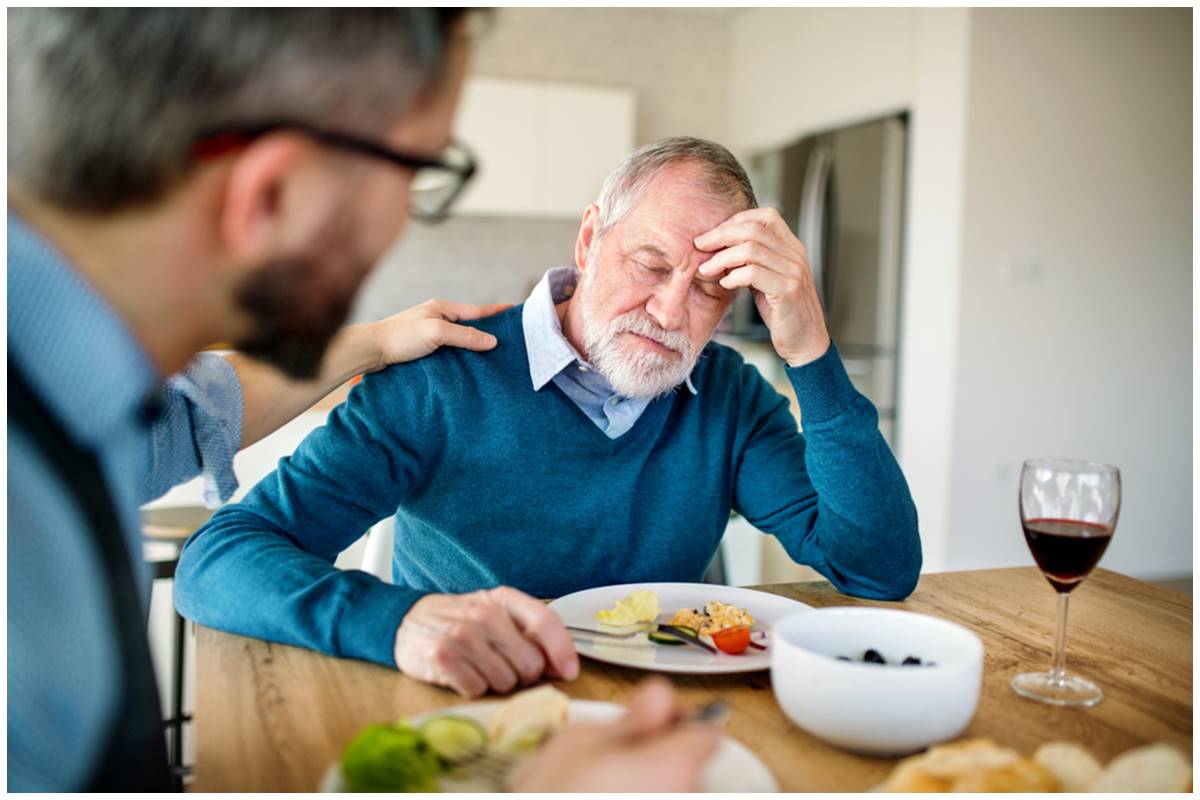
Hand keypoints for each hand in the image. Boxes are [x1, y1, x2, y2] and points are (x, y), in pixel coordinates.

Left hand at [363, 299, 511, 371]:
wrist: (371, 350)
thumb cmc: (401, 337)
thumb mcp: (436, 333)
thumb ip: (465, 336)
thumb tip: (492, 341)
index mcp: (443, 308)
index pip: (478, 311)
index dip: (497, 312)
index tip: (516, 311)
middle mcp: (438, 318)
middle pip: (471, 324)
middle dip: (490, 329)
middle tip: (512, 337)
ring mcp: (431, 332)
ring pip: (460, 337)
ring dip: (475, 343)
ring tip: (495, 352)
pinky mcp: (424, 348)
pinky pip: (450, 349)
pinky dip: (462, 354)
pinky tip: (468, 362)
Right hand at [393, 587, 578, 696]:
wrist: (406, 621)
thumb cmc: (461, 620)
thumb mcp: (496, 614)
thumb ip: (531, 634)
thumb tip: (564, 666)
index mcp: (503, 599)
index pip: (545, 621)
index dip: (563, 650)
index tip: (571, 672)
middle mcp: (484, 614)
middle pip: (530, 664)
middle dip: (523, 674)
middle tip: (505, 665)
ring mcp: (462, 635)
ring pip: (505, 682)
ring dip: (496, 682)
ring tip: (479, 666)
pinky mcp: (442, 657)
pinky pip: (477, 689)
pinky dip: (473, 687)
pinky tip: (462, 672)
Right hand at [509, 677, 720, 791]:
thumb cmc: (549, 795)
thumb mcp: (577, 742)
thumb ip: (630, 720)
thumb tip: (661, 697)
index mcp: (674, 766)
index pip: (706, 734)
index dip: (679, 727)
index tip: (657, 729)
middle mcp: (686, 797)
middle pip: (691, 772)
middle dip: (662, 764)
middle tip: (615, 768)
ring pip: (674, 794)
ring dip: (649, 788)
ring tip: (604, 793)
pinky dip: (638, 798)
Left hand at [695, 207, 830, 366]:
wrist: (806, 342)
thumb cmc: (783, 313)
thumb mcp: (767, 281)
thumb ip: (752, 263)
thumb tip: (721, 250)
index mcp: (792, 248)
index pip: (765, 217)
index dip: (736, 220)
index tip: (713, 234)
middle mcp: (795, 255)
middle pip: (753, 229)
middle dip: (720, 235)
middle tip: (699, 245)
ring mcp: (794, 272)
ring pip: (750, 249)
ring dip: (721, 258)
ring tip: (707, 270)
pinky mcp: (788, 291)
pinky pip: (754, 273)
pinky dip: (733, 276)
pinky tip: (725, 284)